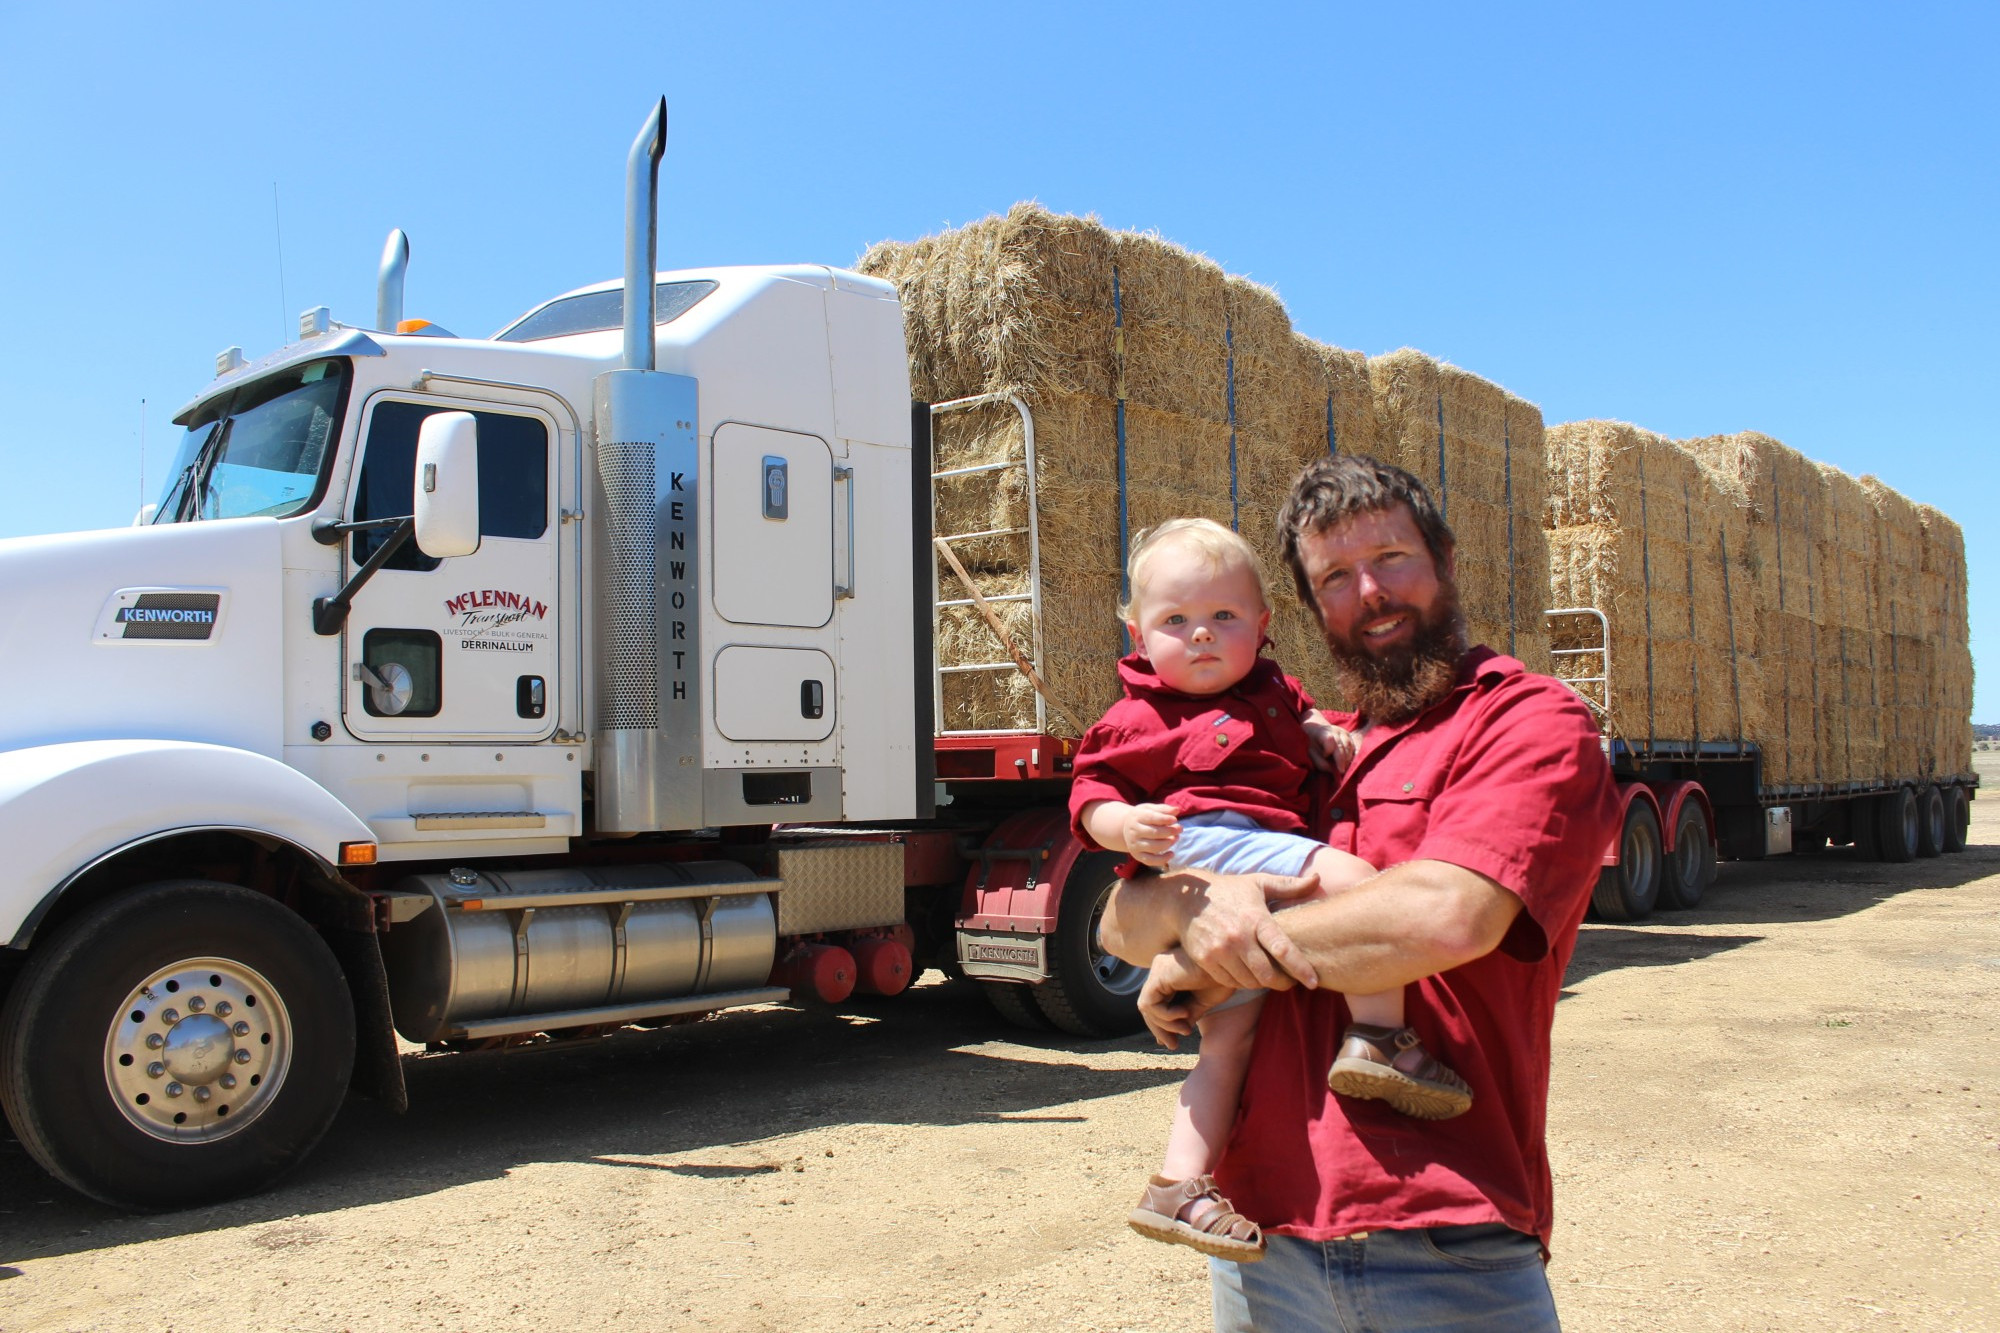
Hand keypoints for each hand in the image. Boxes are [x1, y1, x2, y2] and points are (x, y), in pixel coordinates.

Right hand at [1122, 803, 1182, 867]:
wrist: (1126, 828)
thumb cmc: (1142, 817)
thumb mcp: (1150, 809)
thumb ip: (1163, 809)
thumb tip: (1177, 810)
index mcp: (1136, 817)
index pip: (1151, 818)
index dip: (1165, 819)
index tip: (1175, 819)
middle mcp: (1133, 832)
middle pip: (1154, 833)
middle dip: (1170, 831)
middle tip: (1180, 828)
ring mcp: (1135, 845)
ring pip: (1154, 847)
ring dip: (1168, 843)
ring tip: (1176, 838)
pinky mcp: (1138, 855)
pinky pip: (1151, 861)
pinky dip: (1163, 859)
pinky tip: (1172, 853)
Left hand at [1139, 948, 1234, 1049]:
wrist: (1231, 965)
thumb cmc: (1222, 979)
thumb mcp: (1202, 1001)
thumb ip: (1187, 1015)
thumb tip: (1176, 1033)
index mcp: (1171, 974)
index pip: (1157, 1003)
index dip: (1162, 1025)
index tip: (1173, 1043)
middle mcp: (1161, 969)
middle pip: (1149, 1006)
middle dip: (1160, 1029)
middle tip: (1173, 1045)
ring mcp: (1158, 970)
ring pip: (1146, 1008)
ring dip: (1165, 1025)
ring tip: (1186, 1029)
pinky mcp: (1158, 974)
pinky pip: (1148, 1004)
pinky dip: (1164, 1015)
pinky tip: (1184, 1013)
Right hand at [1179, 871, 1321, 991]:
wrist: (1186, 899)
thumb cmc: (1228, 891)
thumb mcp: (1257, 883)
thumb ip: (1288, 885)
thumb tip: (1317, 879)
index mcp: (1255, 918)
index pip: (1282, 949)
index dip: (1300, 968)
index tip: (1313, 981)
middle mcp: (1238, 937)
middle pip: (1267, 975)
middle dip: (1283, 983)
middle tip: (1289, 981)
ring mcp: (1220, 950)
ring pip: (1249, 982)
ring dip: (1262, 983)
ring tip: (1268, 976)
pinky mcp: (1206, 960)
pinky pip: (1230, 982)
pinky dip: (1241, 982)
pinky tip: (1246, 973)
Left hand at [1303, 714, 1356, 774]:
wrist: (1314, 729)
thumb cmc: (1310, 743)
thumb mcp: (1310, 752)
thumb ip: (1320, 762)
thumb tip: (1333, 770)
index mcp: (1322, 731)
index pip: (1329, 740)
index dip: (1328, 750)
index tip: (1325, 757)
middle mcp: (1335, 730)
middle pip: (1342, 746)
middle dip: (1342, 760)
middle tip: (1341, 772)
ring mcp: (1343, 732)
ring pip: (1349, 747)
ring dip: (1348, 759)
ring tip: (1343, 768)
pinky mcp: (1349, 736)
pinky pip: (1353, 747)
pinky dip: (1351, 756)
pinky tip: (1347, 763)